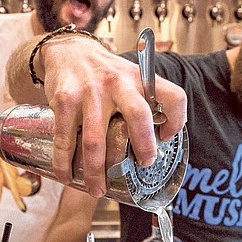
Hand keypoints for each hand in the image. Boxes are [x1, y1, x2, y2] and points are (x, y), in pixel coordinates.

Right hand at [40, 36, 186, 196]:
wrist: (69, 50)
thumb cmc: (106, 73)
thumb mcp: (131, 77)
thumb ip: (146, 102)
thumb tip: (160, 141)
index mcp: (141, 79)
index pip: (173, 95)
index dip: (177, 120)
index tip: (167, 137)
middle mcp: (119, 82)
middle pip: (138, 115)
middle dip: (143, 146)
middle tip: (142, 167)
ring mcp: (90, 91)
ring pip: (95, 139)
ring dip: (96, 172)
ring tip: (97, 191)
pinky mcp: (65, 99)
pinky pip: (65, 138)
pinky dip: (64, 162)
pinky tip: (67, 176)